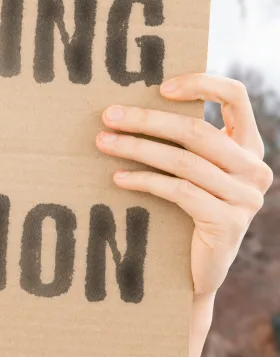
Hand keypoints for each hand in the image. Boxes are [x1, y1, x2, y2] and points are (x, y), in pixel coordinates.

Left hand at [95, 73, 272, 296]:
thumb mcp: (191, 170)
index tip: (161, 86)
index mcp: (248, 146)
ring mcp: (245, 198)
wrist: (195, 271)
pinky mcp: (227, 223)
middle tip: (108, 115)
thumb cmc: (185, 211)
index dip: (201, 84)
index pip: (236, 97)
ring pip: (183, 161)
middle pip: (197, 131)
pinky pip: (178, 191)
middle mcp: (254, 169)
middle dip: (147, 120)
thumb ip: (182, 142)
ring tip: (103, 143)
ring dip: (137, 148)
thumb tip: (128, 105)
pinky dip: (144, 181)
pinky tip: (118, 178)